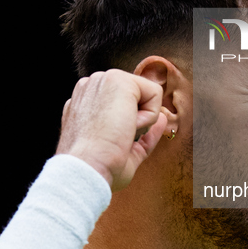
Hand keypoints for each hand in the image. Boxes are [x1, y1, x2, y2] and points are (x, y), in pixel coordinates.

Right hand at [56, 69, 167, 190]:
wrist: (86, 169)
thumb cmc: (99, 167)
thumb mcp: (123, 148)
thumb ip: (143, 132)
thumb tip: (162, 119)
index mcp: (85, 101)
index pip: (123, 103)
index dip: (130, 124)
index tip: (113, 141)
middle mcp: (91, 86)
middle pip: (136, 97)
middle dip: (137, 120)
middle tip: (117, 138)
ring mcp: (102, 80)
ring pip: (145, 94)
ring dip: (142, 119)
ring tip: (120, 133)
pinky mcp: (117, 80)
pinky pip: (155, 94)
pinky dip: (150, 116)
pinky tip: (127, 126)